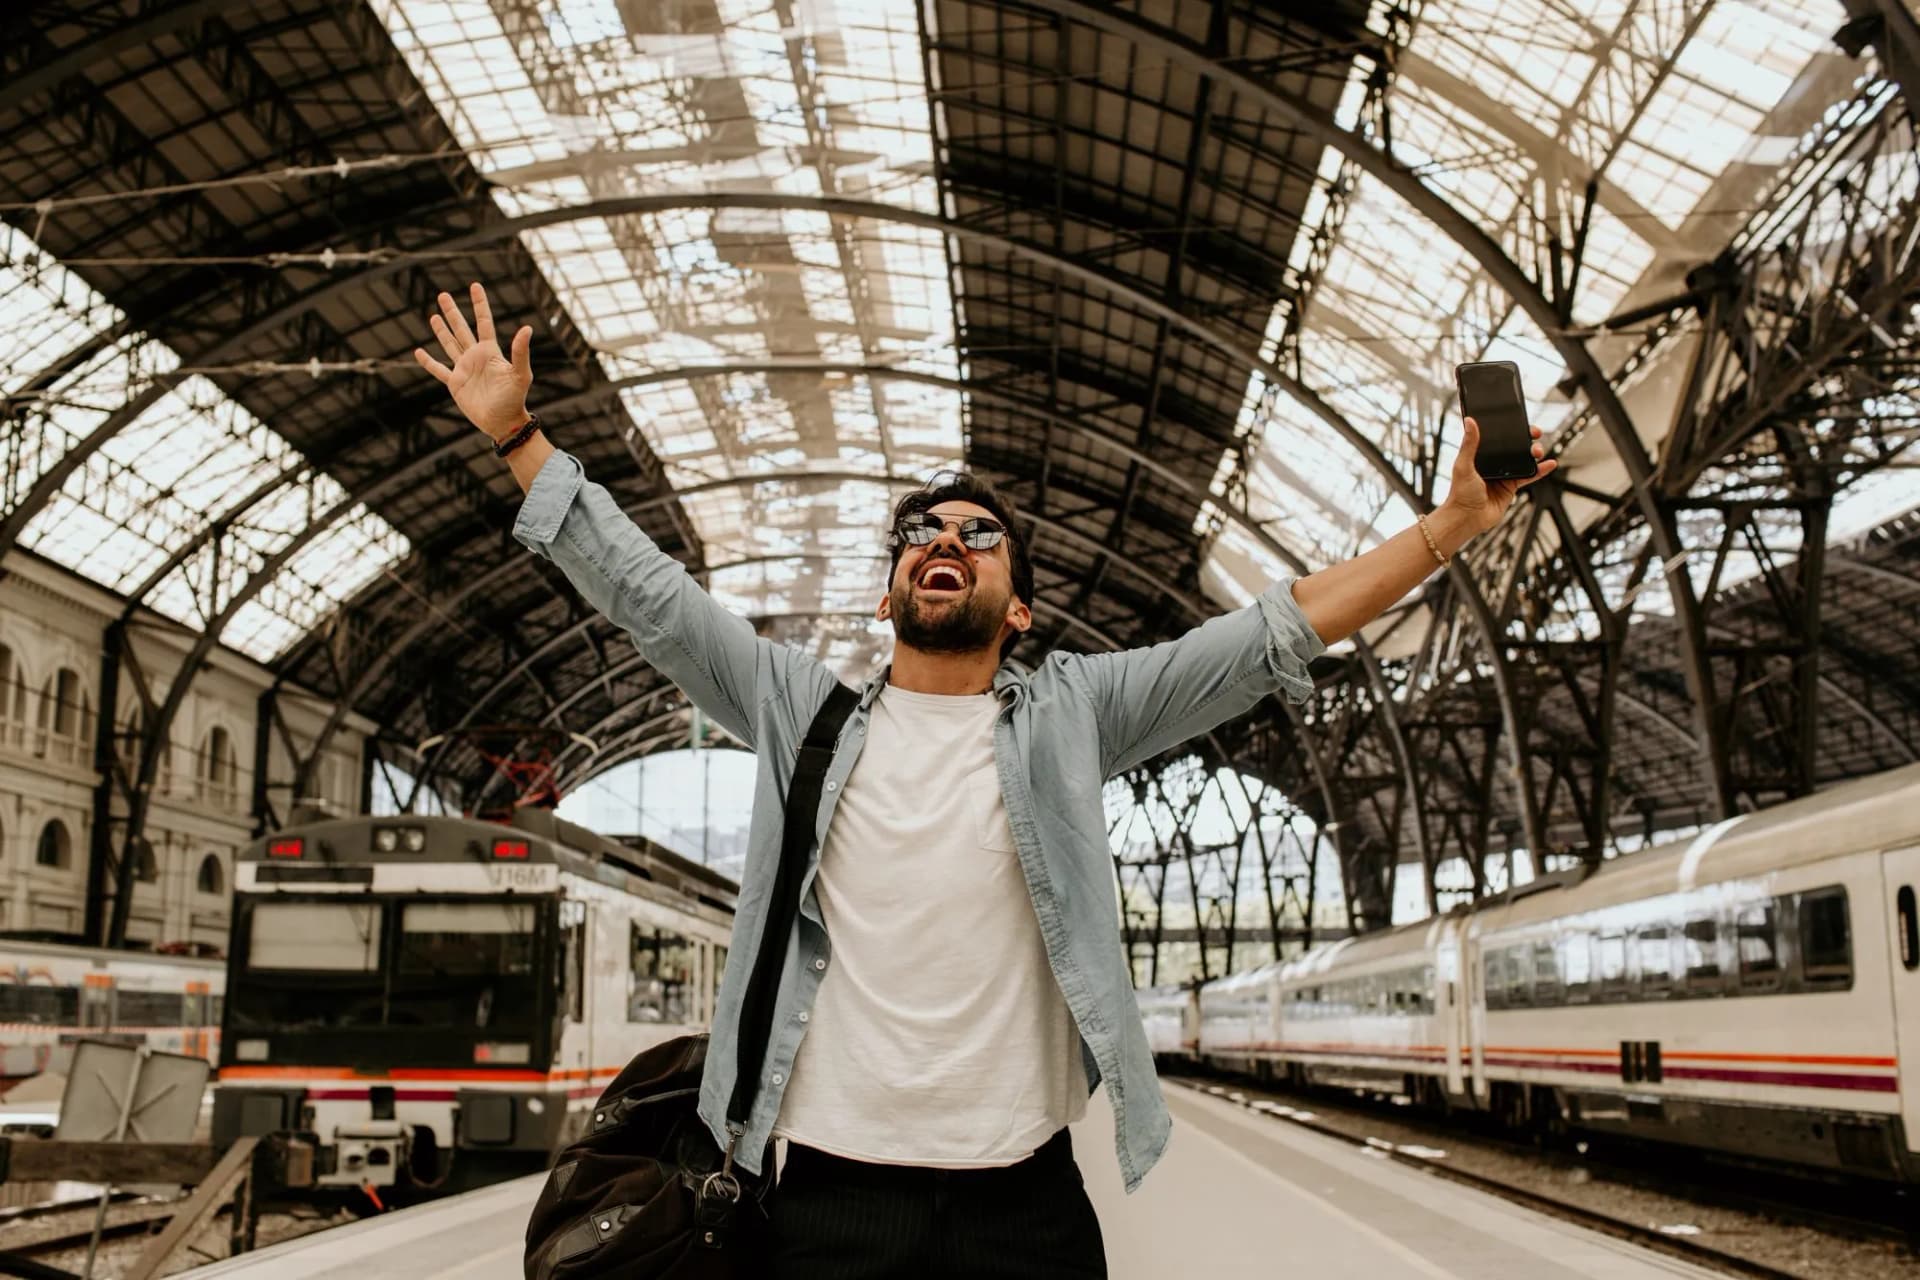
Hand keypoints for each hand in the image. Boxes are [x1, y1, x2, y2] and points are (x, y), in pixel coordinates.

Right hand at [414, 282, 533, 441]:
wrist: (503, 422)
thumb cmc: (515, 399)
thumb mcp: (520, 373)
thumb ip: (520, 351)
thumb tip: (527, 328)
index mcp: (490, 351)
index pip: (483, 322)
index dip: (479, 304)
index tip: (475, 286)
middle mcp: (475, 357)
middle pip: (461, 329)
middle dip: (453, 312)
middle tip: (443, 294)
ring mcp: (464, 369)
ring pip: (450, 344)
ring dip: (441, 331)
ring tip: (434, 315)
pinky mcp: (455, 383)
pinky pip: (438, 370)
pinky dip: (428, 362)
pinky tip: (418, 352)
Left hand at [1439, 417, 1556, 535]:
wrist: (1467, 517)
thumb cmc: (1459, 493)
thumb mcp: (1463, 465)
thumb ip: (1469, 444)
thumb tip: (1469, 421)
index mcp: (1481, 454)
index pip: (1498, 437)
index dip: (1510, 429)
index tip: (1520, 421)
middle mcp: (1493, 463)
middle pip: (1514, 446)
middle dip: (1527, 438)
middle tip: (1535, 433)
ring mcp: (1504, 474)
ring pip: (1524, 459)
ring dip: (1534, 452)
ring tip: (1538, 451)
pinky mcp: (1512, 487)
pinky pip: (1530, 476)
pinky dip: (1541, 470)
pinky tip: (1550, 464)